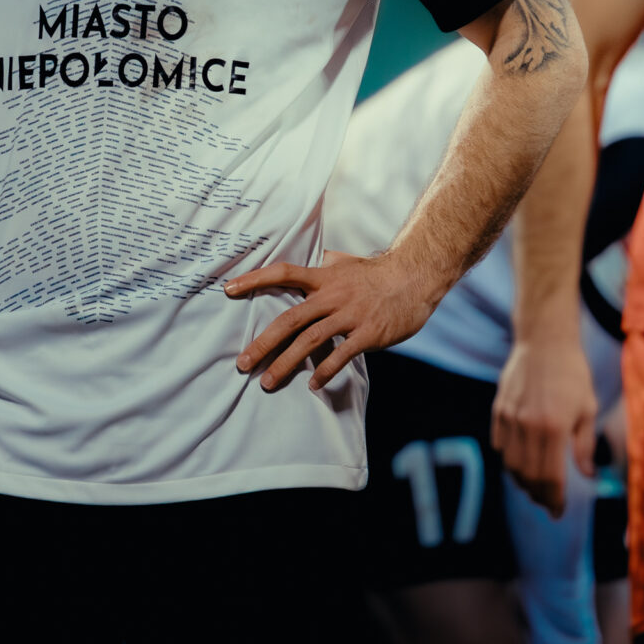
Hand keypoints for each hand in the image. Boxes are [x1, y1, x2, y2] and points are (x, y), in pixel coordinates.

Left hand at [225, 249, 438, 392]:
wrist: (415, 277)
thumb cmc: (378, 272)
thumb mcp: (346, 262)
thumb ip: (326, 264)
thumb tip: (317, 259)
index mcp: (323, 278)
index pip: (282, 273)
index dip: (254, 279)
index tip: (227, 289)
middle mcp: (331, 296)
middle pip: (289, 319)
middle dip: (263, 343)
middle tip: (242, 363)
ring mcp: (349, 315)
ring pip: (310, 341)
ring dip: (286, 363)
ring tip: (267, 382)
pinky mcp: (368, 333)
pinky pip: (342, 355)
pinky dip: (325, 371)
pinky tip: (312, 384)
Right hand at [493, 333, 597, 517]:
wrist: (544, 341)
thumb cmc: (572, 374)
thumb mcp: (588, 409)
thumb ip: (584, 446)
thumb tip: (587, 476)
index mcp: (553, 428)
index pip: (550, 478)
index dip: (554, 500)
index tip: (558, 512)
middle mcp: (528, 426)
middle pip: (528, 476)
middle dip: (538, 495)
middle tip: (547, 503)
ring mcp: (509, 418)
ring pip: (510, 464)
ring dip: (522, 481)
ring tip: (534, 487)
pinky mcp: (498, 410)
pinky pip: (500, 445)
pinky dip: (509, 461)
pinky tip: (521, 463)